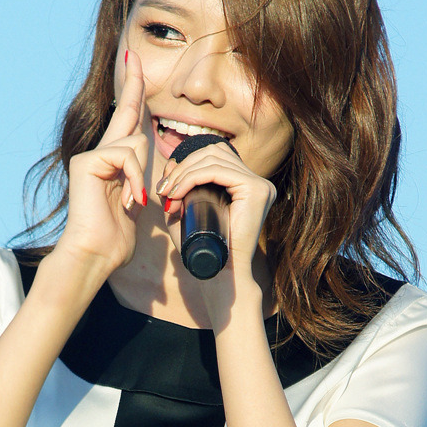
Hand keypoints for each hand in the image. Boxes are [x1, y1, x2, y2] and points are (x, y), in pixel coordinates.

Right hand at [56, 52, 149, 274]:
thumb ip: (141, 181)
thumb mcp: (136, 205)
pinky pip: (125, 155)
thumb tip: (156, 176)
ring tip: (135, 199)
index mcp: (113, 163)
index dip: (133, 94)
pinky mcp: (87, 162)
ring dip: (142, 173)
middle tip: (134, 55)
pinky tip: (130, 199)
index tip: (134, 64)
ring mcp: (91, 156)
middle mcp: (100, 154)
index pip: (127, 122)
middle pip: (126, 112)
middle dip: (133, 83)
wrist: (95, 255)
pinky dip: (134, 178)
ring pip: (135, 142)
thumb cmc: (114, 240)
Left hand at [156, 140, 276, 321]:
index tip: (166, 186)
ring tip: (169, 193)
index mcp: (248, 186)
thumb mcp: (187, 213)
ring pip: (213, 159)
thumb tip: (170, 164)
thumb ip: (179, 190)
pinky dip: (192, 177)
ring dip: (184, 173)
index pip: (216, 156)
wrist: (221, 274)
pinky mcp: (256, 190)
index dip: (187, 163)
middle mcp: (258, 182)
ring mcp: (260, 185)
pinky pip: (217, 171)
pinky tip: (178, 191)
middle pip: (214, 152)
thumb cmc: (204, 248)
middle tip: (165, 190)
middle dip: (183, 167)